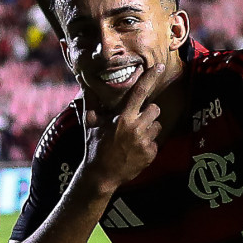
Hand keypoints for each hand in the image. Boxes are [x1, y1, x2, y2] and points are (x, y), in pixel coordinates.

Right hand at [82, 64, 163, 192]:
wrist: (101, 175)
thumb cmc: (94, 146)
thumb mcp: (90, 123)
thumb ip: (90, 102)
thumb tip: (85, 85)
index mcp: (122, 118)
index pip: (139, 93)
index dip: (150, 78)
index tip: (158, 67)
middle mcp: (136, 128)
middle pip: (155, 109)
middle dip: (148, 112)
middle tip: (136, 120)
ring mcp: (145, 142)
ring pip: (158, 125)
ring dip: (149, 128)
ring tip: (134, 136)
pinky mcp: (151, 154)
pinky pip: (156, 142)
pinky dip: (148, 144)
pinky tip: (135, 149)